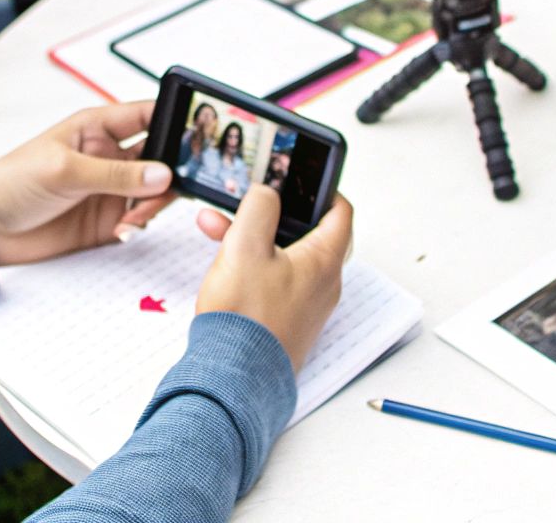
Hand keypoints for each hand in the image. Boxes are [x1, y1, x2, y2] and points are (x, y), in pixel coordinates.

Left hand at [0, 103, 173, 267]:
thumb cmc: (10, 183)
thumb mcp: (63, 171)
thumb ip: (115, 174)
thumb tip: (163, 173)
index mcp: (97, 127)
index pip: (148, 115)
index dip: (174, 119)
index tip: (196, 135)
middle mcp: (109, 155)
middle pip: (161, 155)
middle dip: (172, 170)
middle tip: (169, 186)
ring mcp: (110, 188)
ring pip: (156, 191)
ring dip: (152, 204)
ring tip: (131, 217)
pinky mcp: (107, 219)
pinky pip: (140, 218)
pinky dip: (139, 224)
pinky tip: (121, 230)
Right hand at [193, 186, 352, 369]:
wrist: (233, 378)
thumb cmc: (245, 319)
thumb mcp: (246, 246)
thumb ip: (259, 208)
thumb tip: (268, 194)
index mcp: (323, 261)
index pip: (340, 212)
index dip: (322, 189)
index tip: (303, 178)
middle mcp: (322, 284)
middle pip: (305, 233)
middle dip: (270, 213)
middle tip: (247, 202)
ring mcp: (304, 305)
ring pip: (282, 256)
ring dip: (252, 237)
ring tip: (215, 227)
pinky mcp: (285, 321)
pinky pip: (273, 280)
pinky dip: (251, 264)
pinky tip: (222, 264)